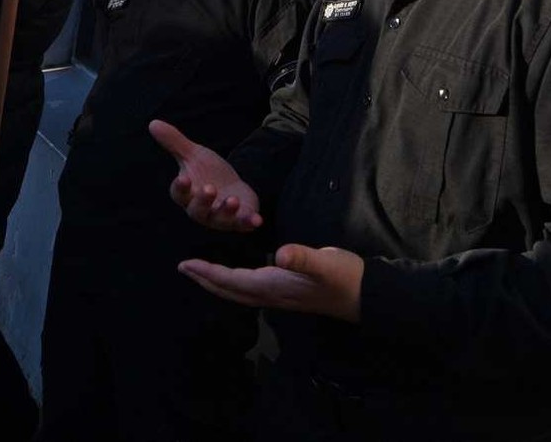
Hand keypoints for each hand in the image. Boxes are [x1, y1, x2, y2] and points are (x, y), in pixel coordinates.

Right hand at [150, 119, 261, 230]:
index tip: (183, 177)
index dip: (180, 187)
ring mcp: (221, 217)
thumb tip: (153, 123)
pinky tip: (257, 220)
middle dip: (203, 200)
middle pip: (197, 210)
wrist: (232, 186)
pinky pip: (243, 224)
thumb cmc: (207, 172)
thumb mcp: (194, 155)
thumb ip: (174, 142)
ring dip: (226, 211)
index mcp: (187, 194)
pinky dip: (249, 222)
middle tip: (209, 188)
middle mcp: (201, 210)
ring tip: (233, 200)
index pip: (179, 194)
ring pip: (220, 219)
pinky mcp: (240, 220)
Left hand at [178, 245, 364, 321]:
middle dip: (206, 279)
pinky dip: (236, 282)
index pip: (233, 281)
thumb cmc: (345, 278)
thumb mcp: (326, 263)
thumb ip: (304, 258)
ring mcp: (280, 296)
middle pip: (231, 291)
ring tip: (202, 272)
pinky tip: (237, 275)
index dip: (209, 273)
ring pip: (240, 292)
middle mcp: (273, 294)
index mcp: (275, 285)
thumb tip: (280, 255)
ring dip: (219, 283)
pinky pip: (252, 289)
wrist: (366, 296)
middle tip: (184, 268)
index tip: (186, 264)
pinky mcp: (288, 292)